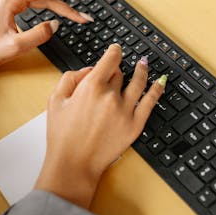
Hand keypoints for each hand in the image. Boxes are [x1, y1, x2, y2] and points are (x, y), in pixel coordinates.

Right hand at [34, 44, 166, 208]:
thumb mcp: (55, 100)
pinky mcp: (135, 125)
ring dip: (142, 70)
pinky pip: (150, 102)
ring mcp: (126, 110)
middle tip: (113, 74)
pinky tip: (160, 82)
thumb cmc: (62, 135)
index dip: (114, 51)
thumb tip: (89, 70)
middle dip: (116, 71)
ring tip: (143, 64)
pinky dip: (157, 89)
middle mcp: (111, 96)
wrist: (74, 164)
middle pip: (120, 73)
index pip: (110, 59)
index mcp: (91, 87)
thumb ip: (71, 78)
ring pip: (138, 82)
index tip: (115, 50)